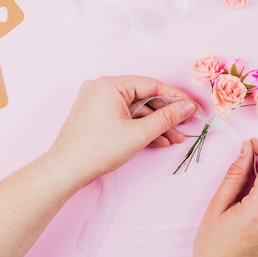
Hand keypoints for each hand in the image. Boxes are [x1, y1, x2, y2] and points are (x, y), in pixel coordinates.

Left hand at [48, 75, 197, 186]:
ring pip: (136, 109)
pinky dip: (140, 127)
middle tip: (185, 125)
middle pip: (144, 97)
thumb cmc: (97, 150)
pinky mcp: (96, 115)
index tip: (192, 107)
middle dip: (166, 115)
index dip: (175, 97)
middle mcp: (102, 88)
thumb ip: (167, 118)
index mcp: (110, 85)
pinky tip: (157, 140)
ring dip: (155, 124)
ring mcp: (98, 101)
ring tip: (174, 139)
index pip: (152, 85)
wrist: (65, 171)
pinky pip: (125, 116)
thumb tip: (187, 107)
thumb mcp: (139, 133)